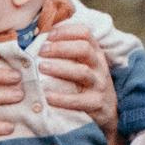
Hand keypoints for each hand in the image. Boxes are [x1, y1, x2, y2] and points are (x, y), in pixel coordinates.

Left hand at [35, 24, 120, 144]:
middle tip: (41, 50)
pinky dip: (62, 98)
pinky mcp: (96, 103)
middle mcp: (99, 66)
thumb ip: (67, 52)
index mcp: (94, 53)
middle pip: (84, 49)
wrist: (107, 112)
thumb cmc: (86, 84)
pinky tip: (47, 96)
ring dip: (59, 68)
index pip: (85, 33)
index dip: (66, 31)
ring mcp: (99, 84)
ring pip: (82, 72)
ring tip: (41, 67)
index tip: (48, 34)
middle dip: (61, 47)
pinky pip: (79, 100)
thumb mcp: (82, 64)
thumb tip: (37, 36)